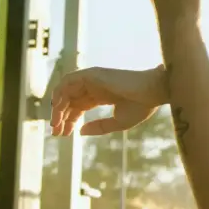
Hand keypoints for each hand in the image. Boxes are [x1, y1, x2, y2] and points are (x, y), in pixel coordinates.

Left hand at [51, 67, 165, 135]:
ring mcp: (92, 79)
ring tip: (56, 124)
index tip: (64, 135)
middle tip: (56, 132)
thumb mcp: (118, 122)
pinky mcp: (91, 74)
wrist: (152, 92)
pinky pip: (67, 81)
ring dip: (57, 107)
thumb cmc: (141, 106)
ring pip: (65, 91)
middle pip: (69, 101)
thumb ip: (99, 127)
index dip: (69, 120)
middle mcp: (94, 86)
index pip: (78, 107)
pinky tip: (59, 109)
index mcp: (101, 95)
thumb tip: (80, 131)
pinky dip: (60, 94)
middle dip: (60, 117)